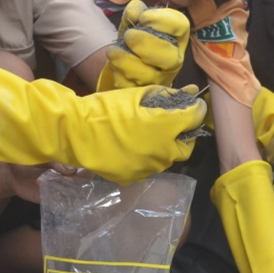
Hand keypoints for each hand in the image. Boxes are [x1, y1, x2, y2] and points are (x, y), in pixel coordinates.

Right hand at [78, 84, 208, 180]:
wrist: (77, 133)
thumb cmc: (107, 108)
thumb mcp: (138, 94)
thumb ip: (167, 96)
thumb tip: (189, 94)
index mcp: (167, 127)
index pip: (196, 117)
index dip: (196, 109)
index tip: (191, 105)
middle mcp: (164, 152)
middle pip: (186, 146)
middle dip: (184, 134)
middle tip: (173, 123)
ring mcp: (150, 168)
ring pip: (167, 159)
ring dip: (165, 147)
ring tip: (150, 135)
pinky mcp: (135, 178)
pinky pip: (148, 167)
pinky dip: (146, 157)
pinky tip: (134, 147)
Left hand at [102, 0, 189, 88]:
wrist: (127, 63)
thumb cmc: (137, 38)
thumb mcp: (136, 20)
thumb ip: (135, 11)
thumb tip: (134, 13)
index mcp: (177, 37)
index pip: (181, 26)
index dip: (162, 21)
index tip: (143, 18)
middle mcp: (174, 59)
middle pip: (170, 58)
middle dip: (145, 44)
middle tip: (129, 36)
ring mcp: (161, 79)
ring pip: (147, 75)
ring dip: (125, 60)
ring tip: (113, 51)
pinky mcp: (143, 92)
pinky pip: (130, 86)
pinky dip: (118, 74)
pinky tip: (115, 65)